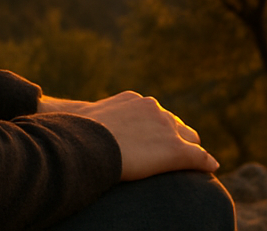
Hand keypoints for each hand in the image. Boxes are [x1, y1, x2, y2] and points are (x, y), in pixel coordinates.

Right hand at [42, 91, 216, 180]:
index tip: (156, 138)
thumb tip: (56, 120)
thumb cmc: (78, 134)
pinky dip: (205, 162)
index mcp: (134, 101)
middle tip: (174, 151)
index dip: (158, 128)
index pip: (156, 113)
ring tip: (192, 162)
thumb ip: (89, 122)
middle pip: (176, 123)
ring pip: (189, 138)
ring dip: (189, 149)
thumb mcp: (83, 121)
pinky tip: (210, 167)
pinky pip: (198, 156)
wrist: (89, 143)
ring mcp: (166, 128)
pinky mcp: (175, 149)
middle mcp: (154, 109)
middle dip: (177, 136)